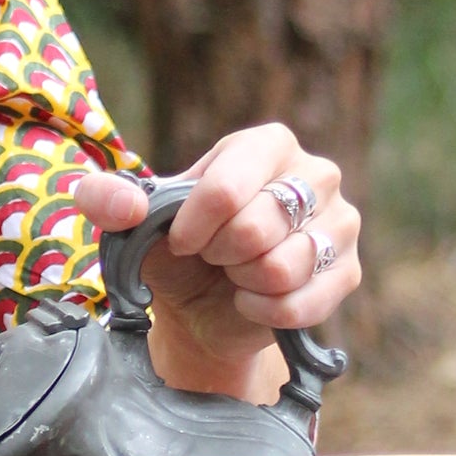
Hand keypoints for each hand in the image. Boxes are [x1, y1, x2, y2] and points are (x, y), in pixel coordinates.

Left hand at [68, 125, 359, 399]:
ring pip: (282, 268)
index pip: (226, 189)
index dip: (192, 227)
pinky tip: (253, 301)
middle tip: (215, 256)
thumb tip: (125, 207)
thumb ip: (107, 199)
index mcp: (265, 144)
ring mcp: (341, 222)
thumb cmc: (175, 248)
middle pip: (256, 229)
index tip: (180, 239)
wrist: (203, 305)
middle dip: (220, 254)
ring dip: (244, 282)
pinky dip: (264, 311)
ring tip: (238, 273)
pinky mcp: (348, 272)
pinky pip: (302, 303)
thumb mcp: (132, 220)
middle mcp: (316, 173)